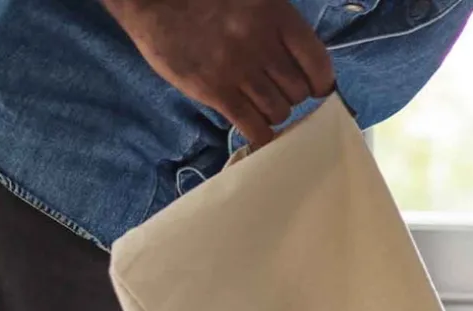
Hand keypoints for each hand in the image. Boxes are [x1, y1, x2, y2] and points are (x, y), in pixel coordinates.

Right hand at [101, 0, 335, 148]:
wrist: (152, 1)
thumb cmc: (205, 1)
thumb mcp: (251, 0)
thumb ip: (278, 29)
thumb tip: (304, 69)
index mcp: (274, 15)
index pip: (317, 63)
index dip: (320, 82)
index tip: (314, 88)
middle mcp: (260, 42)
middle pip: (298, 92)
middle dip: (290, 96)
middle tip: (276, 92)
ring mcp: (237, 69)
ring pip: (279, 112)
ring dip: (273, 113)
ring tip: (259, 104)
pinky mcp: (215, 91)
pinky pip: (254, 127)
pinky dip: (261, 135)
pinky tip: (257, 131)